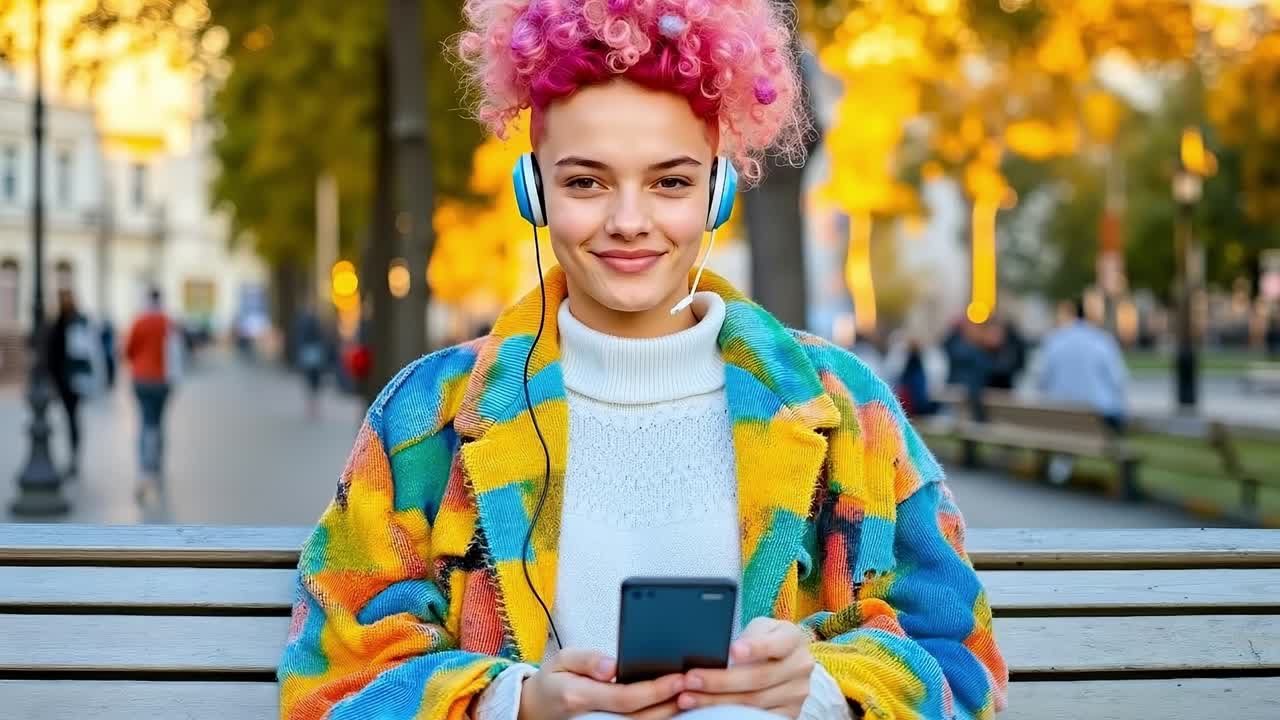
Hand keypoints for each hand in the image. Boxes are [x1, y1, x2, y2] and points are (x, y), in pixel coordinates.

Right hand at [518, 649, 685, 719]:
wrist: (535, 709)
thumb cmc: (552, 682)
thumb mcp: (561, 660)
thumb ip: (587, 660)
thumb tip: (612, 665)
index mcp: (580, 697)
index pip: (626, 698)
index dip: (655, 689)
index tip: (678, 677)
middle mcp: (594, 719)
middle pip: (642, 716)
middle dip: (671, 701)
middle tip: (697, 683)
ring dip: (669, 711)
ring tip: (691, 692)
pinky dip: (658, 715)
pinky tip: (674, 702)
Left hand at [676, 618, 814, 718]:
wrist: (787, 659)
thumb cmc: (765, 638)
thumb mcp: (760, 628)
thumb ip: (747, 636)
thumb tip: (716, 652)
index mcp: (793, 639)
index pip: (775, 644)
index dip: (754, 648)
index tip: (731, 650)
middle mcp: (800, 667)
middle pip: (759, 678)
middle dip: (720, 681)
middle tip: (690, 680)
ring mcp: (796, 693)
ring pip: (754, 703)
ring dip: (717, 701)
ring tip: (688, 698)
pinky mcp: (789, 713)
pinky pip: (758, 718)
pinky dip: (730, 714)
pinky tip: (708, 711)